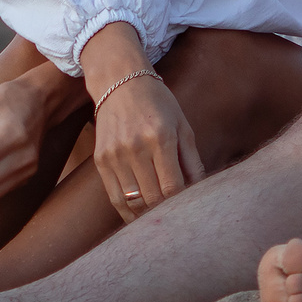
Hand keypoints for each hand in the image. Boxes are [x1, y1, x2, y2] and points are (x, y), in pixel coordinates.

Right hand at [91, 72, 203, 221]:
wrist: (119, 82)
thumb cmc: (158, 103)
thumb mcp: (182, 125)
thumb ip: (192, 161)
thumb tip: (201, 192)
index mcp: (160, 138)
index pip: (173, 188)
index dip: (183, 204)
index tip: (190, 209)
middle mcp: (135, 147)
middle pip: (153, 198)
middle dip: (167, 212)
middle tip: (179, 218)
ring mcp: (115, 155)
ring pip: (133, 202)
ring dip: (149, 216)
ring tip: (161, 219)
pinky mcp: (101, 160)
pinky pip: (115, 197)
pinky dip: (128, 212)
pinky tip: (140, 217)